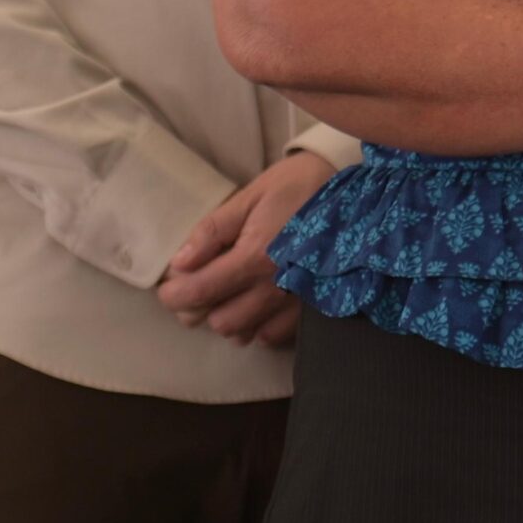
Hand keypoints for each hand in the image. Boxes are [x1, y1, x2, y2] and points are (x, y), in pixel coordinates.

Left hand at [155, 152, 334, 347]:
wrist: (354, 191)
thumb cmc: (298, 186)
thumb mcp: (250, 196)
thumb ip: (213, 231)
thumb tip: (179, 263)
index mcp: (255, 256)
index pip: (198, 292)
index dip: (173, 294)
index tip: (168, 286)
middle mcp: (275, 287)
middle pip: (219, 322)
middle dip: (201, 307)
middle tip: (201, 284)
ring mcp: (296, 302)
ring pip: (245, 334)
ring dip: (230, 317)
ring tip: (230, 293)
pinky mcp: (312, 308)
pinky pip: (273, 336)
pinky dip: (258, 326)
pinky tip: (257, 302)